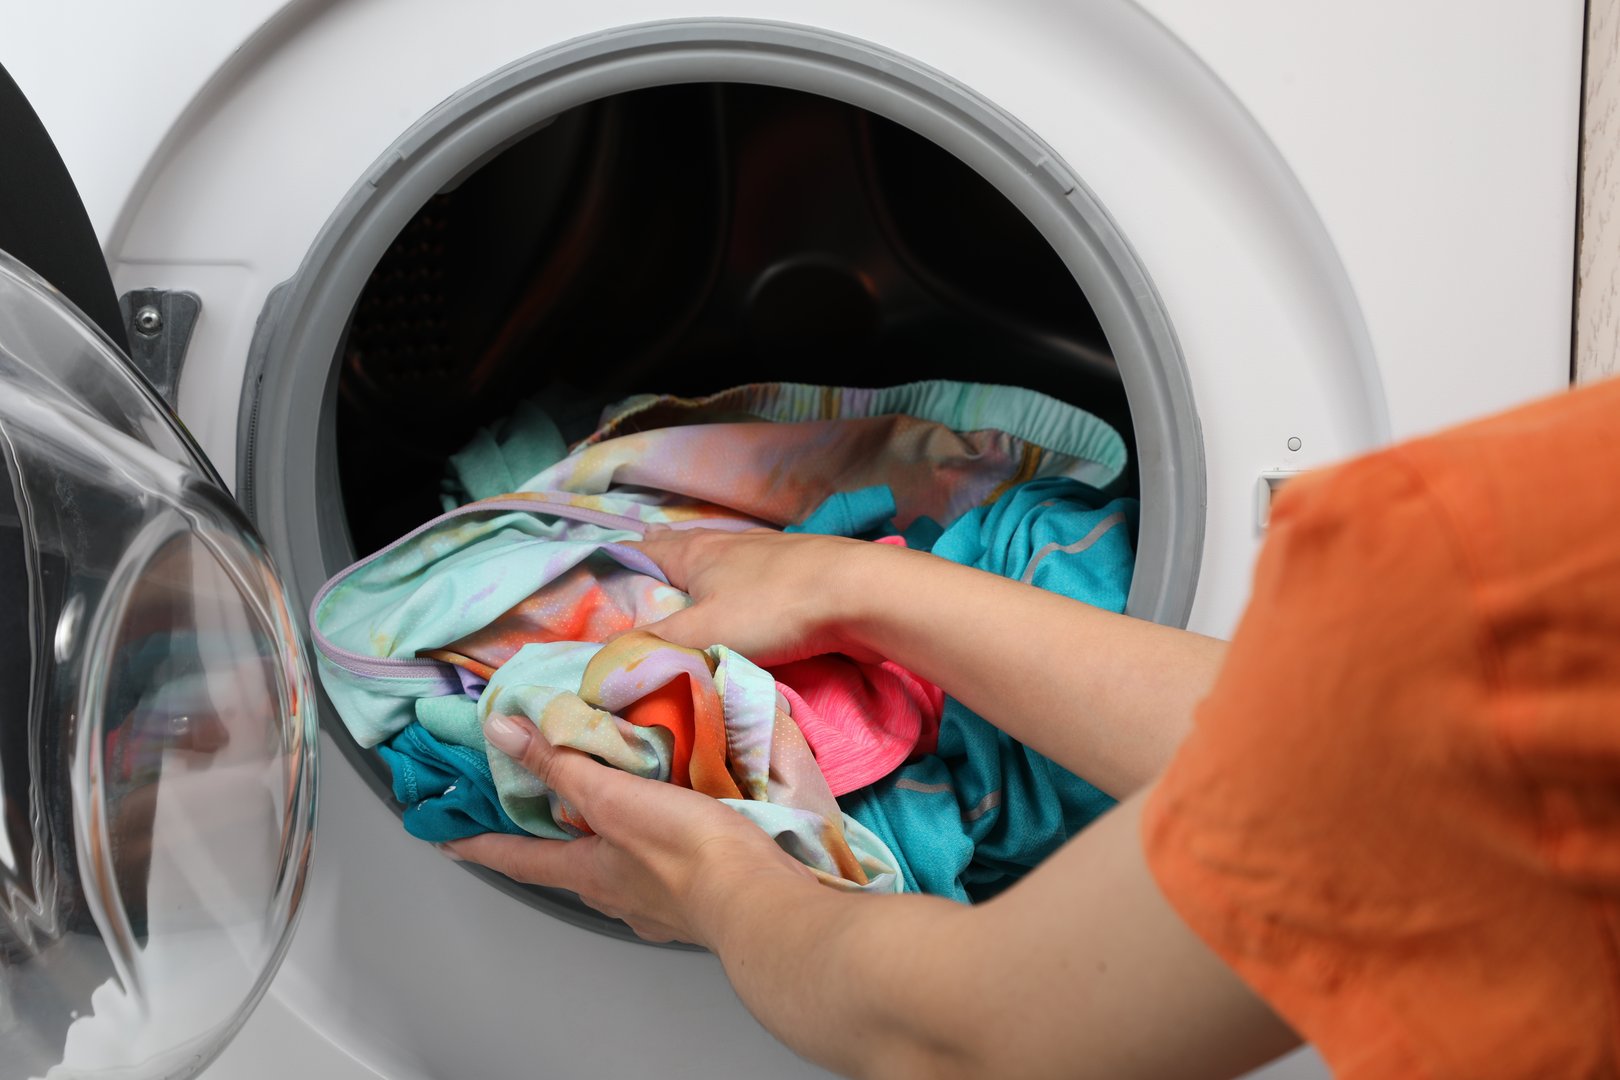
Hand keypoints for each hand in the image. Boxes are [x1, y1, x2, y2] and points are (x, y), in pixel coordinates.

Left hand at [445, 715, 813, 944]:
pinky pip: (662, 872)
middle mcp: (614, 895)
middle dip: (551, 839)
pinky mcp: (696, 903)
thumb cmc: (688, 854)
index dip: (478, 843)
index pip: (516, 856)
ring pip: (616, 869)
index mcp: (586, 872)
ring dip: (609, 842)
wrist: (760, 900)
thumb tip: (503, 733)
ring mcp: (655, 906)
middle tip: (539, 812)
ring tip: (615, 811)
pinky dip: (656, 849)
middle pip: (567, 864)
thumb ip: (562, 764)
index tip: (446, 839)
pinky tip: (675, 831)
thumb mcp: (614, 797)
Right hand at [625, 528, 888, 664]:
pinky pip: (752, 589)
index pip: (642, 550)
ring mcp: (766, 559)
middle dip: (659, 575)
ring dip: (700, 587)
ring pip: (719, 571)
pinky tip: (739, 617)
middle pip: (682, 556)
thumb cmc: (773, 608)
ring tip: (682, 610)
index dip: (616, 566)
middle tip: (635, 600)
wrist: (861, 595)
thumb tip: (599, 663)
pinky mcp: (798, 579)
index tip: (593, 587)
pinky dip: (736, 600)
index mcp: (696, 551)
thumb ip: (651, 646)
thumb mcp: (701, 631)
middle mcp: (727, 545)